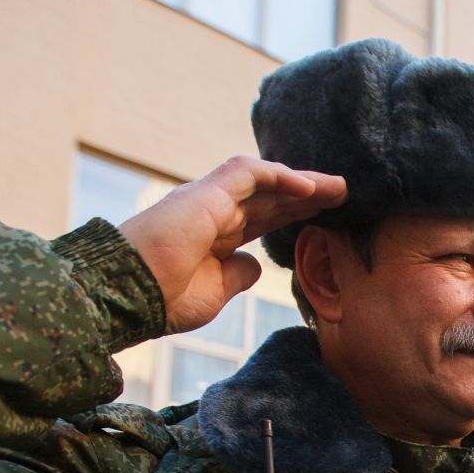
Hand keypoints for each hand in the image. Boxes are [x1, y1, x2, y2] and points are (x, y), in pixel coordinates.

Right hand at [118, 156, 346, 333]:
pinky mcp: (205, 193)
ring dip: (302, 181)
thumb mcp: (213, 293)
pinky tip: (308, 187)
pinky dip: (279, 176)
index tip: (326, 217)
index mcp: (215, 236)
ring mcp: (209, 200)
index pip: (264, 218)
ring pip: (264, 180)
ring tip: (337, 186)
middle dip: (308, 194)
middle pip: (270, 197)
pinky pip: (248, 173)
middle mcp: (213, 212)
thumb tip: (255, 266)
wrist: (129, 295)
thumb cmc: (163, 299)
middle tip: (344, 194)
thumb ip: (236, 276)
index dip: (295, 214)